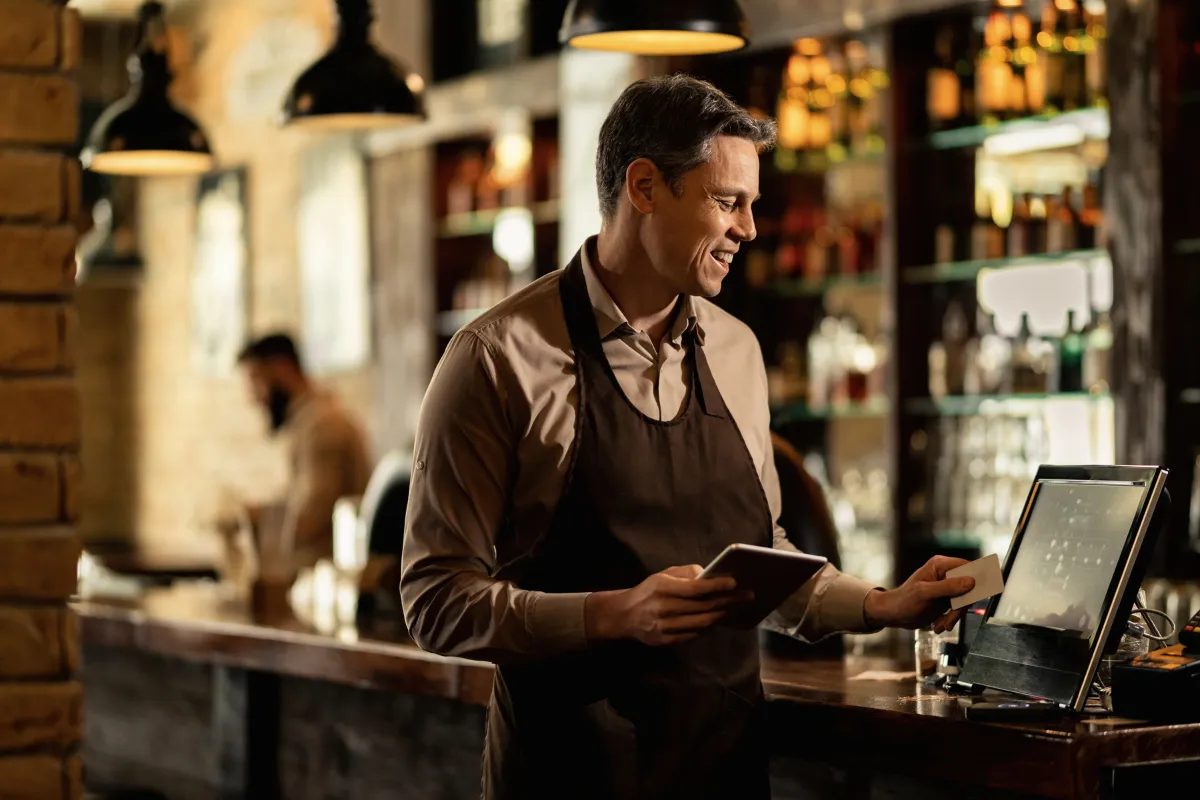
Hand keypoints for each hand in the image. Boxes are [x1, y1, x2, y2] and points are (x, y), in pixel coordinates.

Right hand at [585, 565, 753, 645]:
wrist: (624, 616)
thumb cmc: (648, 592)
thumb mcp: (662, 575)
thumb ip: (685, 573)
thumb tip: (709, 575)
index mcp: (662, 588)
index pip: (695, 588)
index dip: (717, 586)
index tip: (735, 583)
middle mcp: (664, 609)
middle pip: (704, 607)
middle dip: (729, 601)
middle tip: (748, 596)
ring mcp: (666, 628)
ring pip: (703, 623)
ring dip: (723, 615)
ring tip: (738, 607)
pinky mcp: (668, 641)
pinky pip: (695, 634)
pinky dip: (710, 627)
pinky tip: (721, 618)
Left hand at [863, 556, 974, 633]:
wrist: (895, 615)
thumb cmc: (904, 601)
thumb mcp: (925, 594)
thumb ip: (948, 587)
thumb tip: (971, 581)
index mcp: (940, 565)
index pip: (967, 567)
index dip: (978, 578)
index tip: (988, 588)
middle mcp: (945, 573)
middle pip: (969, 587)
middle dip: (961, 606)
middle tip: (951, 617)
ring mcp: (947, 587)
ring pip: (965, 601)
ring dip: (954, 616)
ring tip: (941, 624)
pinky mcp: (947, 599)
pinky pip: (958, 609)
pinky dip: (950, 619)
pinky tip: (939, 624)